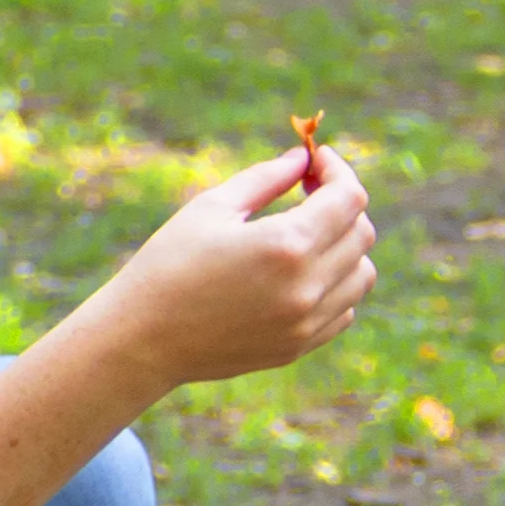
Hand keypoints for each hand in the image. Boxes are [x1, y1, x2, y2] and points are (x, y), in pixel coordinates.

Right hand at [68, 146, 379, 393]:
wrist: (142, 340)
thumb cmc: (168, 264)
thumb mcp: (212, 208)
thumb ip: (266, 178)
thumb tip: (302, 158)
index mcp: (287, 245)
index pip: (349, 198)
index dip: (338, 170)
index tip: (316, 161)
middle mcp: (307, 287)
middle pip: (361, 233)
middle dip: (342, 203)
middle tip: (308, 190)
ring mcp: (307, 323)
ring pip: (362, 274)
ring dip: (345, 246)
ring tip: (307, 233)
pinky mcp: (299, 347)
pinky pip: (345, 309)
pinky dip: (336, 285)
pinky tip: (300, 272)